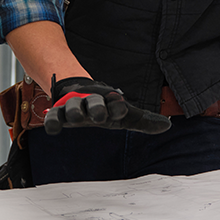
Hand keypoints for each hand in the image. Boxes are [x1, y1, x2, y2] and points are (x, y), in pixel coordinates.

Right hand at [44, 77, 171, 134]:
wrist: (78, 91)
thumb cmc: (105, 106)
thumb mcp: (124, 115)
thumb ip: (144, 121)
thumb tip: (167, 126)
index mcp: (109, 102)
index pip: (115, 104)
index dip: (117, 106)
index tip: (121, 106)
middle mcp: (91, 102)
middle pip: (93, 103)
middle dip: (96, 108)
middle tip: (99, 115)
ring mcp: (74, 107)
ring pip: (72, 108)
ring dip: (74, 112)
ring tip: (75, 117)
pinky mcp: (59, 114)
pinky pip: (53, 118)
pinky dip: (52, 122)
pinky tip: (54, 128)